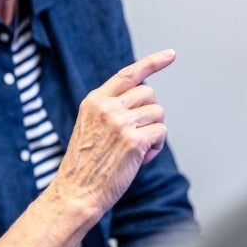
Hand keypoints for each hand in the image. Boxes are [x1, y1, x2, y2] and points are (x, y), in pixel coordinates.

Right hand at [49, 49, 174, 214]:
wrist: (76, 191)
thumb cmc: (86, 164)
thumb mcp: (91, 126)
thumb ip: (112, 109)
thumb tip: (147, 100)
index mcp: (94, 101)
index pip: (128, 74)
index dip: (152, 63)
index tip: (170, 55)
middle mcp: (107, 107)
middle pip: (149, 94)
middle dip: (150, 113)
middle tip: (137, 134)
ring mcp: (120, 122)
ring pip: (158, 114)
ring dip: (153, 131)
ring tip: (136, 150)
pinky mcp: (134, 140)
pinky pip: (160, 133)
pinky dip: (156, 147)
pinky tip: (140, 158)